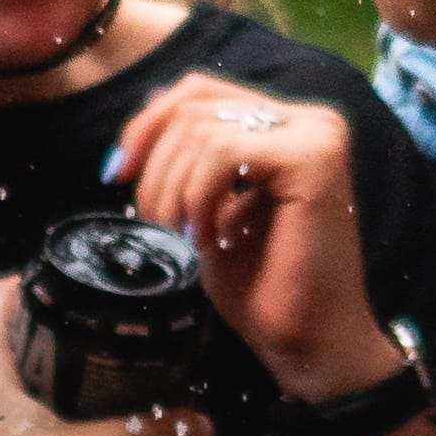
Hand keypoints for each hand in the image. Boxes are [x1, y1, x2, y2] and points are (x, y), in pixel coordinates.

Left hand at [105, 75, 396, 396]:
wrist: (309, 343)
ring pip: (201, 129)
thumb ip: (192, 158)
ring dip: (173, 189)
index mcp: (289, 126)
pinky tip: (209, 237)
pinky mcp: (313, 159)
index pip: (200, 92)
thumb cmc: (262, 288)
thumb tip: (146, 114)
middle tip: (155, 221)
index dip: (147, 125)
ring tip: (185, 236)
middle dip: (154, 165)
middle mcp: (310, 121)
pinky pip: (223, 151)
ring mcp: (317, 136)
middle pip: (194, 105)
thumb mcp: (209, 208)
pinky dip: (198, 196)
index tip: (118, 174)